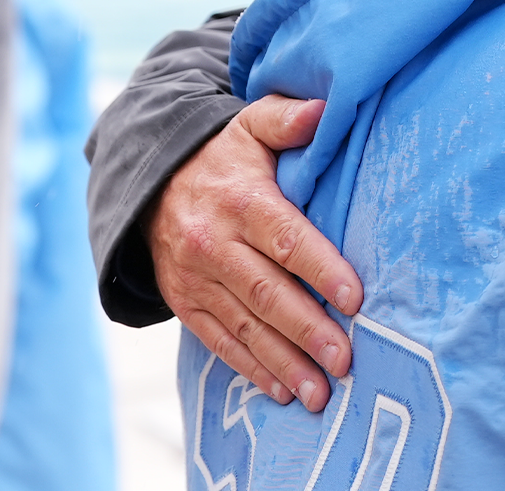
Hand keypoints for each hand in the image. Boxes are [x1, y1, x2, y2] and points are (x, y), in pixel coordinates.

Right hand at [146, 95, 362, 412]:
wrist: (149, 183)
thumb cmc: (222, 157)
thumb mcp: (249, 126)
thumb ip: (286, 119)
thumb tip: (324, 111)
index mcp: (241, 201)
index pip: (287, 239)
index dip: (321, 269)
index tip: (355, 298)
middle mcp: (215, 244)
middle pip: (268, 292)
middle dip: (308, 330)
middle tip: (346, 360)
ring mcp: (196, 279)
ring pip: (245, 326)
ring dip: (284, 363)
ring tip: (321, 394)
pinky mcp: (185, 303)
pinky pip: (218, 342)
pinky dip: (250, 369)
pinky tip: (281, 390)